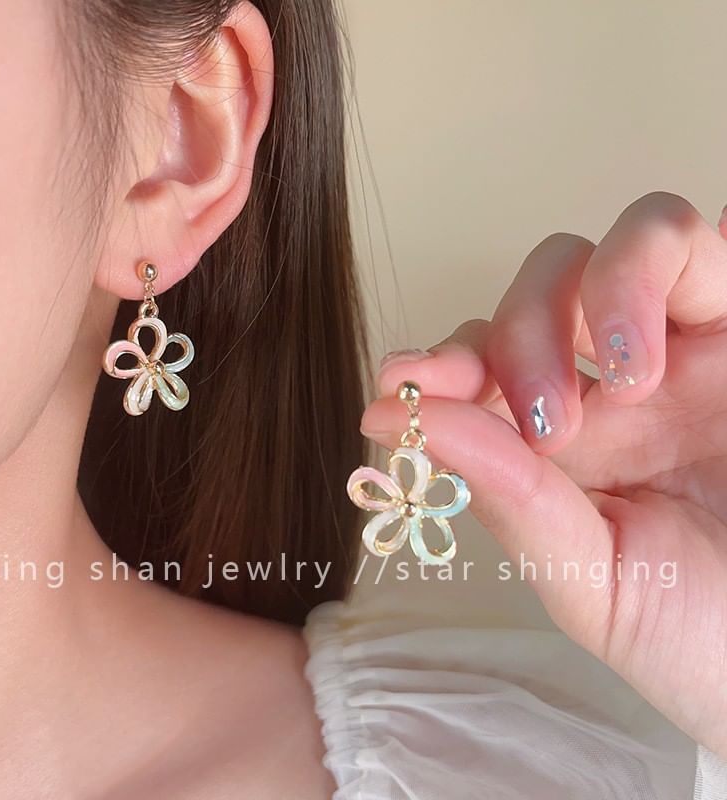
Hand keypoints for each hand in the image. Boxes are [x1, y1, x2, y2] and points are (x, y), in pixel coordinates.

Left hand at [360, 192, 726, 756]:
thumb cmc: (701, 638)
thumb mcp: (590, 580)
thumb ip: (502, 496)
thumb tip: (382, 419)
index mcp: (564, 443)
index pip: (483, 366)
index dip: (440, 362)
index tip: (403, 383)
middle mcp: (618, 386)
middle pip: (538, 292)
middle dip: (520, 336)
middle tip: (549, 422)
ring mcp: (688, 346)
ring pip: (617, 244)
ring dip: (596, 293)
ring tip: (632, 383)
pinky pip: (702, 244)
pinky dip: (657, 266)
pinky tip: (656, 346)